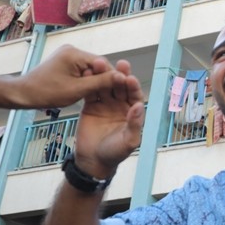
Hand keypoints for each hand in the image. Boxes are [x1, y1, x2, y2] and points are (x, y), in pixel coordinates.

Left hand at [0, 46, 127, 109]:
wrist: (23, 93)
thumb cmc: (48, 93)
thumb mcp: (77, 90)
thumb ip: (100, 82)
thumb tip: (121, 77)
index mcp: (74, 53)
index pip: (102, 63)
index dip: (111, 77)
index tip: (118, 91)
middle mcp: (72, 49)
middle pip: (96, 65)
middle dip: (101, 79)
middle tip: (106, 95)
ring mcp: (67, 54)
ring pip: (89, 68)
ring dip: (92, 80)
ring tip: (93, 94)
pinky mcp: (64, 61)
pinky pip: (81, 69)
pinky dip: (84, 79)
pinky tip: (83, 90)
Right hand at [70, 59, 145, 177]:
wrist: (93, 160)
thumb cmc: (115, 153)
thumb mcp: (129, 141)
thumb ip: (134, 124)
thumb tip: (138, 106)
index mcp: (132, 111)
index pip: (134, 95)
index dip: (133, 87)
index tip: (129, 78)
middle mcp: (120, 105)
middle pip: (120, 87)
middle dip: (119, 75)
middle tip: (118, 64)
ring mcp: (105, 104)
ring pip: (105, 86)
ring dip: (103, 75)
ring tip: (99, 63)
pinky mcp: (91, 105)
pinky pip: (90, 92)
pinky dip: (88, 83)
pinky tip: (86, 73)